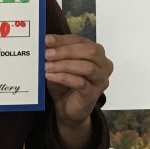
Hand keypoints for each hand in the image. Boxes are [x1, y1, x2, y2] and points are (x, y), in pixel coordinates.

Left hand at [44, 34, 111, 148]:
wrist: (68, 109)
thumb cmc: (64, 83)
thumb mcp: (58, 65)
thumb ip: (56, 53)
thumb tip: (46, 41)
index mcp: (96, 52)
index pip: (80, 40)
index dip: (63, 39)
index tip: (47, 40)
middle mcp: (104, 64)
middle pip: (89, 51)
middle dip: (66, 51)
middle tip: (47, 54)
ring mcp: (101, 80)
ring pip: (87, 67)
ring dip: (65, 65)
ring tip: (47, 66)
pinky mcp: (94, 94)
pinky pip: (81, 83)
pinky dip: (64, 77)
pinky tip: (50, 76)